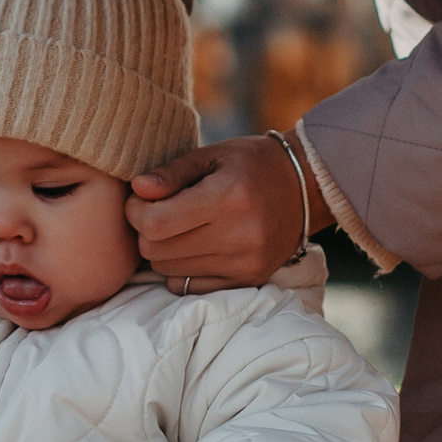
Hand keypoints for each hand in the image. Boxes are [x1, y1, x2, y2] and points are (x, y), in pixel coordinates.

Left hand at [127, 133, 330, 290]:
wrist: (306, 187)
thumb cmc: (253, 164)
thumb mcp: (212, 155)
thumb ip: (172, 172)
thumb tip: (137, 189)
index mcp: (228, 198)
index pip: (156, 223)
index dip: (135, 212)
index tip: (142, 199)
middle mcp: (238, 236)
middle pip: (156, 251)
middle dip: (146, 231)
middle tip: (157, 212)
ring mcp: (244, 264)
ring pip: (168, 271)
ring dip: (162, 251)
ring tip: (178, 228)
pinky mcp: (247, 281)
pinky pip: (190, 287)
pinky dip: (181, 270)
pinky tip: (194, 248)